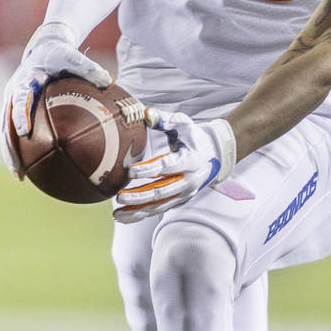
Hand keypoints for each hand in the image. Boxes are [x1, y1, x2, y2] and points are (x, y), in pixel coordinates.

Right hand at [0, 21, 112, 177]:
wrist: (43, 47)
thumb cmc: (60, 55)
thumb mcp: (74, 58)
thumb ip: (90, 69)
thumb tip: (109, 82)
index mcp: (25, 79)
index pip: (19, 98)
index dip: (20, 115)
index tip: (23, 131)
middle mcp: (13, 92)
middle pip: (6, 123)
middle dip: (10, 147)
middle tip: (19, 168)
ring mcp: (10, 102)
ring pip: (5, 132)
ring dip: (11, 153)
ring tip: (20, 176)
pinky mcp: (14, 109)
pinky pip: (13, 132)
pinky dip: (19, 148)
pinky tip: (29, 166)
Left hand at [113, 112, 236, 222]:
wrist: (214, 154)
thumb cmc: (194, 137)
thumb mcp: (184, 124)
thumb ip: (164, 119)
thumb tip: (145, 114)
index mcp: (191, 160)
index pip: (167, 166)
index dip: (148, 169)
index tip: (130, 170)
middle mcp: (190, 180)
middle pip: (162, 191)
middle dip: (139, 195)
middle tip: (119, 196)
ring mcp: (185, 193)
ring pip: (159, 205)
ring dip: (137, 210)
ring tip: (116, 212)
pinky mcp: (179, 200)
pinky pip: (158, 210)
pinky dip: (141, 214)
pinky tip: (124, 216)